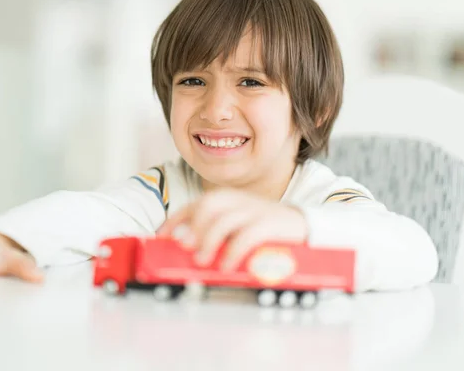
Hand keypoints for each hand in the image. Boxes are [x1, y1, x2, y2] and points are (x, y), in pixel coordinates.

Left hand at [157, 189, 307, 269]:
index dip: (175, 219)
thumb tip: (187, 248)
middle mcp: (238, 200)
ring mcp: (254, 210)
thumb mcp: (237, 225)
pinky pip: (246, 236)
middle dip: (193, 227)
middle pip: (208, 206)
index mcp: (228, 199)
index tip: (162, 236)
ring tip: (201, 260)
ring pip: (224, 220)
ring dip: (208, 240)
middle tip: (184, 248)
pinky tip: (226, 265)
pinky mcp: (269, 223)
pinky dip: (232, 251)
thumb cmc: (264, 229)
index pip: (195, 204)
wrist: (302, 224)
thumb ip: (216, 231)